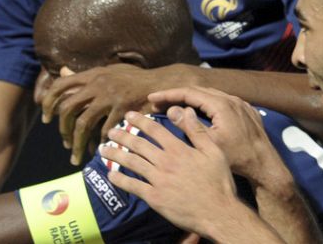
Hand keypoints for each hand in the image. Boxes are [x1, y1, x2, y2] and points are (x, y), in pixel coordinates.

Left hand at [40, 63, 197, 165]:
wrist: (161, 83)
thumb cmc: (134, 78)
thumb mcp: (108, 71)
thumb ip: (85, 74)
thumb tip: (62, 71)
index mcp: (92, 74)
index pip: (60, 84)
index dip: (48, 101)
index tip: (46, 118)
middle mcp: (98, 83)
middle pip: (68, 107)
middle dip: (61, 128)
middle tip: (63, 141)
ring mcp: (110, 96)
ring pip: (82, 123)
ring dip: (76, 143)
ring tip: (74, 156)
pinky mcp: (122, 109)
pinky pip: (103, 130)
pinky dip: (98, 142)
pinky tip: (99, 149)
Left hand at [100, 109, 240, 237]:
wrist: (218, 213)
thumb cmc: (219, 182)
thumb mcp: (214, 152)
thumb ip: (197, 131)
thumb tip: (185, 110)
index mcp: (179, 149)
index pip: (154, 130)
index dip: (140, 120)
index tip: (128, 115)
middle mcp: (165, 162)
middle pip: (138, 144)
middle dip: (122, 136)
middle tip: (111, 131)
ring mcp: (158, 180)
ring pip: (132, 163)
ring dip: (115, 154)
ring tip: (103, 149)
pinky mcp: (154, 198)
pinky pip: (133, 186)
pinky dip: (120, 180)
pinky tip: (111, 174)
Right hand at [147, 86, 290, 186]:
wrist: (266, 165)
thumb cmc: (238, 157)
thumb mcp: (210, 143)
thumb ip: (189, 126)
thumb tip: (172, 110)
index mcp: (221, 104)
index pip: (189, 93)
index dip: (168, 94)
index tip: (152, 98)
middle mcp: (231, 99)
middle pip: (198, 91)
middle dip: (176, 96)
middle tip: (158, 104)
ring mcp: (240, 103)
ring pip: (209, 95)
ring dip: (190, 100)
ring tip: (173, 108)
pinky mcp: (245, 110)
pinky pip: (220, 101)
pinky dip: (204, 104)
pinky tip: (197, 113)